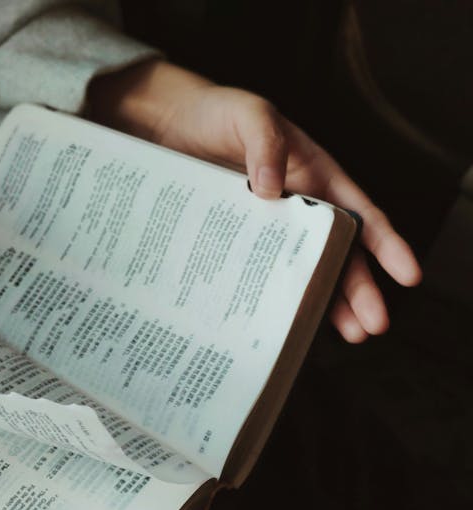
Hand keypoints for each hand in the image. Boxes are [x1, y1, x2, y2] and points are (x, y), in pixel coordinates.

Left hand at [88, 60, 421, 341]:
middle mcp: (294, 207)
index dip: (386, 245)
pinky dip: (266, 298)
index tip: (408, 275)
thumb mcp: (248, 116)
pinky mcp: (231, 242)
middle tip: (370, 326)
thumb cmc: (215, 113)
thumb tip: (273, 187)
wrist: (164, 124)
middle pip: (336, 254)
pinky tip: (275, 323)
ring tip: (344, 335)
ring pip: (298, 271)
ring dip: (320, 303)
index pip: (360, 214)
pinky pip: (253, 273)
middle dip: (357, 291)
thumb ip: (265, 144)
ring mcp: (262, 229)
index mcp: (313, 175)